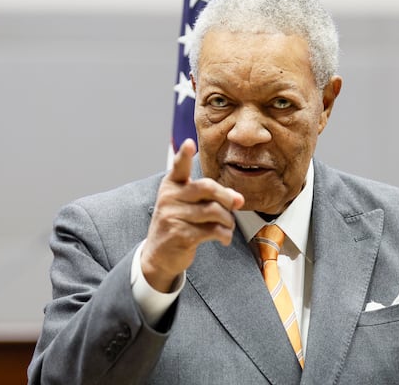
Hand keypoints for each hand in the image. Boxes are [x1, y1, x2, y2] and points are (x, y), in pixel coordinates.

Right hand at [141, 139, 244, 291]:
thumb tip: (238, 199)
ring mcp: (173, 216)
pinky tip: (224, 238)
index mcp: (171, 185)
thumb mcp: (187, 205)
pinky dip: (224, 234)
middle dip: (226, 196)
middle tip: (236, 204)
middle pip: (206, 187)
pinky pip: (212, 230)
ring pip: (213, 211)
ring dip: (228, 219)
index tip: (189, 143)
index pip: (178, 167)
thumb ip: (211, 197)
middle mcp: (169, 198)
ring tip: (228, 225)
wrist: (159, 255)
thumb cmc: (179, 224)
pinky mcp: (180, 234)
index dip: (183, 155)